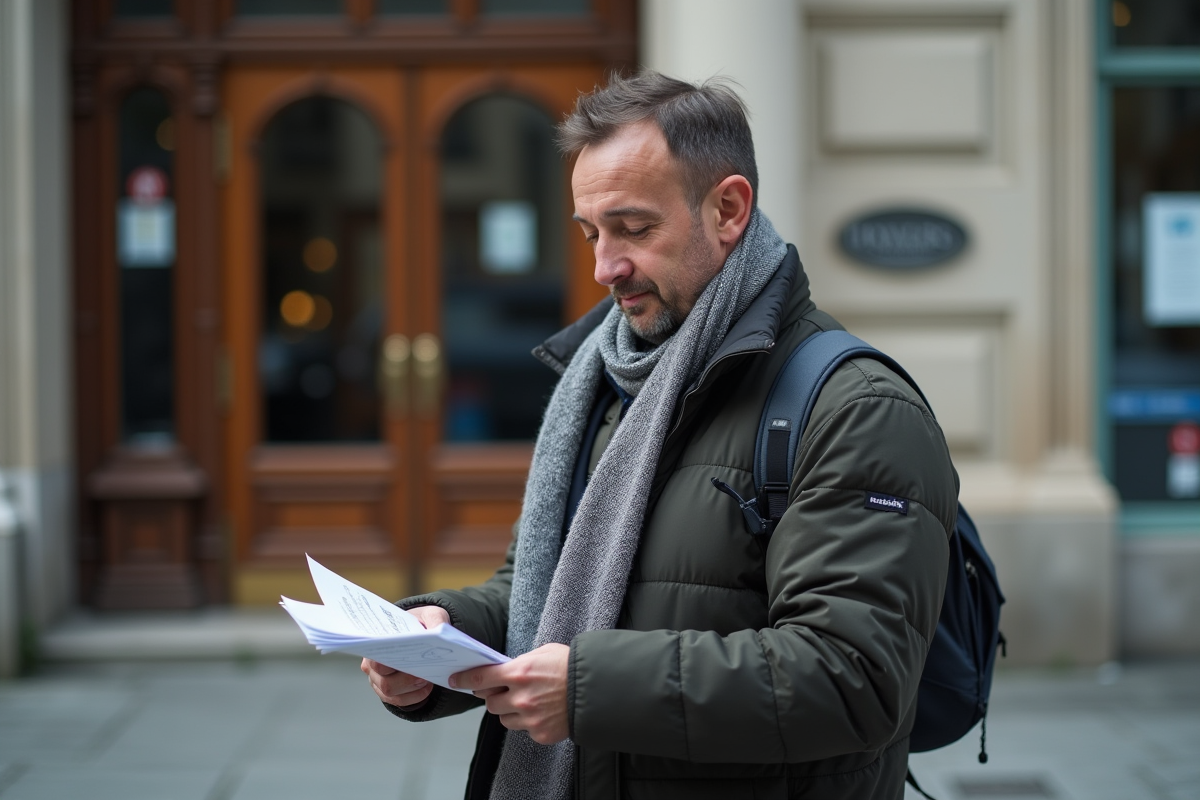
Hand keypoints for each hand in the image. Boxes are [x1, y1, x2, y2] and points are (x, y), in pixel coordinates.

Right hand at [360, 605, 450, 707]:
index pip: (375, 659)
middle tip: (423, 674)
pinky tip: (427, 687)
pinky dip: (414, 697)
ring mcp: (379, 680)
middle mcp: (372, 665)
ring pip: (390, 693)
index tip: (409, 660)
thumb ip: (435, 620)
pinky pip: (399, 701)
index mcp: (376, 644)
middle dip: (406, 680)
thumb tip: (438, 631)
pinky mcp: (389, 692)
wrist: (421, 634)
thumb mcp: (431, 615)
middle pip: (384, 681)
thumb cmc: (420, 624)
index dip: (389, 663)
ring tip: (427, 679)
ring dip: (411, 689)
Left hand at [450, 643, 569, 744]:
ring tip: (528, 701)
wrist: (598, 688)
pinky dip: (529, 722)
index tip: (455, 680)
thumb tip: (503, 670)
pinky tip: (544, 711)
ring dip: (510, 711)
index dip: (465, 679)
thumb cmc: (571, 665)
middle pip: (490, 703)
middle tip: (504, 690)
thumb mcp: (543, 653)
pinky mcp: (540, 733)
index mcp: (519, 673)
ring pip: (505, 719)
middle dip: (494, 696)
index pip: (480, 678)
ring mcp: (530, 718)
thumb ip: (520, 663)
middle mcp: (521, 697)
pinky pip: (524, 729)